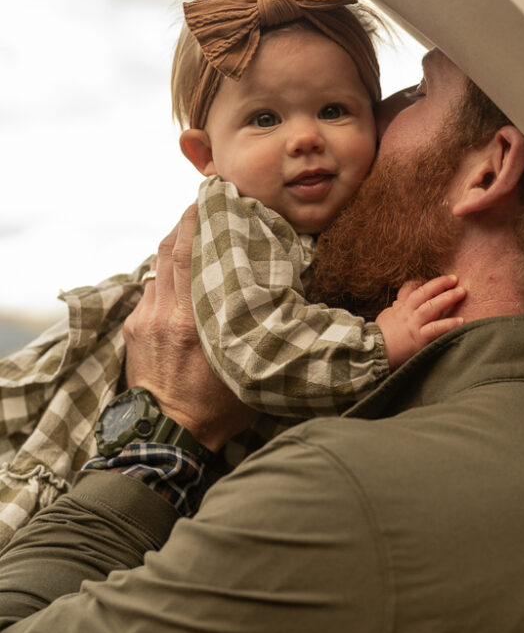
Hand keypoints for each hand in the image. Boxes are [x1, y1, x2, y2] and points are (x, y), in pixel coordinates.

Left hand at [123, 204, 254, 450]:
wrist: (169, 436)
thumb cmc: (217, 408)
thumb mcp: (248, 368)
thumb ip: (256, 330)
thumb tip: (279, 300)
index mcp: (195, 321)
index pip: (190, 253)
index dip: (198, 220)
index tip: (211, 196)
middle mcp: (165, 313)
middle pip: (169, 249)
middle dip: (186, 222)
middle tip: (205, 201)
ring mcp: (146, 318)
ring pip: (157, 266)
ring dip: (173, 244)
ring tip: (193, 229)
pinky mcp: (135, 328)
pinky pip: (150, 289)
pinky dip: (165, 273)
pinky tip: (180, 272)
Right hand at [375, 275, 465, 369]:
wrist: (372, 352)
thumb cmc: (378, 338)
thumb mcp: (386, 318)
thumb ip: (395, 310)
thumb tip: (398, 303)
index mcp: (400, 308)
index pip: (413, 289)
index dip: (427, 283)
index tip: (439, 279)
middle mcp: (407, 313)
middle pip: (425, 293)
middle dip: (440, 284)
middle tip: (455, 279)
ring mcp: (413, 324)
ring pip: (432, 306)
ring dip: (447, 298)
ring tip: (461, 292)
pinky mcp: (418, 338)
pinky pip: (435, 328)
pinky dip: (449, 324)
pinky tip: (461, 320)